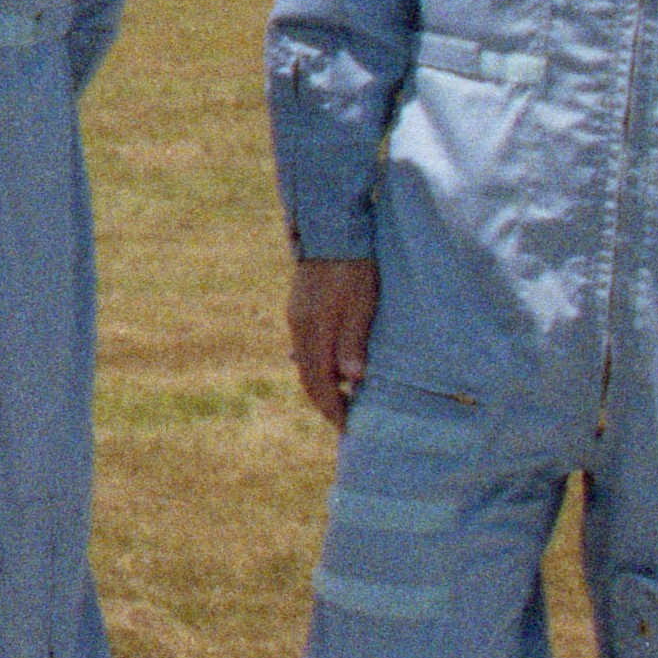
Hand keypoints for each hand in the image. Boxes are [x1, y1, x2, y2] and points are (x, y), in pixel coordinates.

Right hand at [288, 255, 379, 427]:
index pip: (318, 382)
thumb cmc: (353, 269)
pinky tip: (331, 366)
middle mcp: (298, 328)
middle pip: (306, 376)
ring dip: (320, 384)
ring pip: (304, 362)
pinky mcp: (300, 307)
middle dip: (324, 402)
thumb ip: (353, 343)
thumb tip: (351, 380)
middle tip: (343, 420)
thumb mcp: (361, 306)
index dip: (332, 407)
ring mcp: (296, 316)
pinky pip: (305, 346)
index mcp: (312, 331)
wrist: (331, 230)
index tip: (347, 427)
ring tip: (340, 398)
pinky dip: (317, 364)